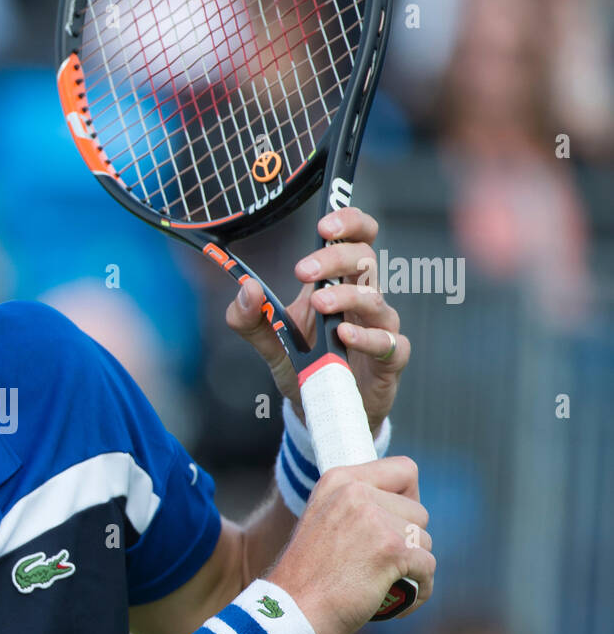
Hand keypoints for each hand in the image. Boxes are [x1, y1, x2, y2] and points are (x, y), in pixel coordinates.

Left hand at [225, 207, 408, 432]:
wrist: (320, 410)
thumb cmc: (306, 366)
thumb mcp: (268, 341)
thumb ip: (248, 318)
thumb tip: (245, 288)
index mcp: (338, 285)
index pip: (356, 240)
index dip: (350, 223)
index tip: (324, 225)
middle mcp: (362, 301)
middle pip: (366, 261)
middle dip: (336, 257)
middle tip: (302, 269)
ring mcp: (379, 329)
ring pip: (376, 300)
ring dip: (346, 296)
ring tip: (318, 303)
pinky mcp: (389, 361)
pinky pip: (389, 343)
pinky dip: (367, 338)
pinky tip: (344, 337)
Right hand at [268, 457, 433, 633]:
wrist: (294, 611)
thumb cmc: (309, 576)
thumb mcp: (323, 520)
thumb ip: (356, 504)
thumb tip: (406, 503)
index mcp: (339, 480)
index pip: (404, 470)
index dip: (409, 499)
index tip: (394, 525)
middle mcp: (355, 492)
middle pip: (419, 511)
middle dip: (409, 541)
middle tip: (383, 564)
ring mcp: (374, 519)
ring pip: (425, 541)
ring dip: (414, 567)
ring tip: (388, 585)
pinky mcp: (391, 549)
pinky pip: (428, 567)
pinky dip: (420, 590)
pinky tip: (399, 602)